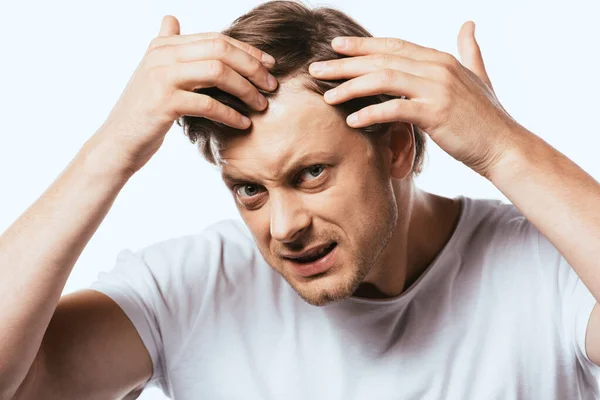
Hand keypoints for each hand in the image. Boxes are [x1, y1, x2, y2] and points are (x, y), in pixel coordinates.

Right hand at [94, 16, 277, 174]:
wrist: (117, 142)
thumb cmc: (143, 111)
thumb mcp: (153, 73)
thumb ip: (166, 46)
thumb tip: (171, 19)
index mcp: (163, 46)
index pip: (216, 39)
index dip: (247, 50)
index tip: (270, 64)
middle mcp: (161, 55)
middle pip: (221, 50)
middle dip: (252, 66)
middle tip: (271, 85)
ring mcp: (162, 77)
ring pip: (218, 72)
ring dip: (246, 89)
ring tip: (261, 104)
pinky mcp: (164, 103)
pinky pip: (208, 103)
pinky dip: (231, 114)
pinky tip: (243, 123)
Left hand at [308, 22, 521, 177]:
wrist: (505, 146)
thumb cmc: (486, 117)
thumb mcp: (479, 76)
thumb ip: (469, 50)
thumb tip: (469, 24)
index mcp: (441, 59)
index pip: (393, 46)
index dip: (363, 45)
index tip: (336, 47)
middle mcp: (437, 68)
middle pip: (382, 60)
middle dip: (346, 64)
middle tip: (317, 69)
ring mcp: (437, 89)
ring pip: (384, 80)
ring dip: (351, 87)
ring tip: (327, 96)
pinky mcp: (436, 114)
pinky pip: (395, 110)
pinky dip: (371, 114)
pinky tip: (351, 120)